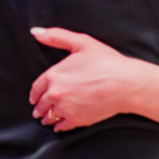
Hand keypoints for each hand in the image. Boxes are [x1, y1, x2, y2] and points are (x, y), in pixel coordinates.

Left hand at [28, 27, 142, 131]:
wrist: (125, 84)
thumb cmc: (106, 62)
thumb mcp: (81, 42)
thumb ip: (56, 36)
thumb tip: (35, 32)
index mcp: (54, 75)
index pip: (36, 88)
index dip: (34, 93)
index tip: (34, 97)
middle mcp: (56, 94)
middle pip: (40, 104)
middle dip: (39, 107)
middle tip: (38, 110)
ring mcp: (66, 109)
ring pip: (49, 117)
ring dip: (46, 117)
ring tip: (47, 118)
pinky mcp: (77, 120)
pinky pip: (61, 127)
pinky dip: (59, 126)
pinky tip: (60, 125)